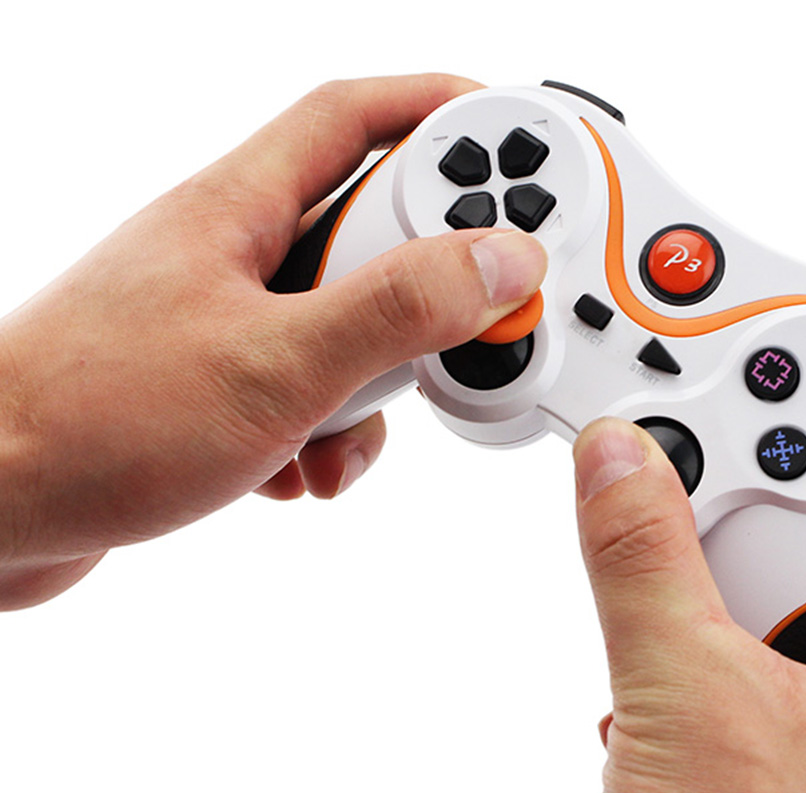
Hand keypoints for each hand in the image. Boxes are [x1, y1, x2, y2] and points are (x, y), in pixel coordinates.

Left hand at [0, 74, 546, 608]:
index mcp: (240, 211)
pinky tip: (296, 470)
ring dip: (369, 391)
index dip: (442, 114)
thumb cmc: (94, 420)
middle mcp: (235, 255)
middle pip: (367, 234)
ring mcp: (226, 324)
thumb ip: (394, 310)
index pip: (357, 118)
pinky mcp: (218, 389)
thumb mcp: (275, 364)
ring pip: (343, 330)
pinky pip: (306, 392)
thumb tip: (496, 263)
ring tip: (339, 438)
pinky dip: (324, 434)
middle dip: (422, 290)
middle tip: (458, 329)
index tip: (516, 138)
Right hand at [572, 418, 805, 792]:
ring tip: (673, 566)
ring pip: (782, 636)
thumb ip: (645, 564)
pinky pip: (739, 691)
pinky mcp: (767, 791)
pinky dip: (694, 661)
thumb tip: (623, 463)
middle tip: (728, 465)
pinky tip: (646, 675)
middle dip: (785, 516)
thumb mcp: (686, 689)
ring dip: (724, 596)